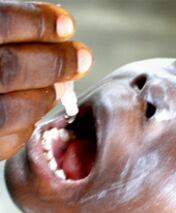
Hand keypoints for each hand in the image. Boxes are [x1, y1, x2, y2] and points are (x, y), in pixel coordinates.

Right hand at [0, 1, 92, 159]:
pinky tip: (38, 107)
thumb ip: (8, 33)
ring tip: (62, 85)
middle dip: (55, 62)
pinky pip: (8, 140)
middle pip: (10, 68)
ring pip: (12, 110)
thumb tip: (58, 38)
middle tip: (81, 59)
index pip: (1, 23)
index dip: (37, 23)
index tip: (67, 25)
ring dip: (46, 95)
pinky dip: (29, 122)